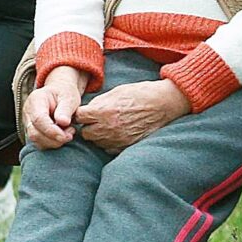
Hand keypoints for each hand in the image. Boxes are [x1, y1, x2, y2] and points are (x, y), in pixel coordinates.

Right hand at [23, 67, 84, 149]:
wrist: (59, 93)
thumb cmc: (64, 94)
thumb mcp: (69, 97)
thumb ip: (66, 109)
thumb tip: (63, 122)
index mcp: (36, 100)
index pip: (38, 119)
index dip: (52, 131)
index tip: (66, 136)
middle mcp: (28, 113)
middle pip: (34, 133)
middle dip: (54, 139)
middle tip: (70, 133)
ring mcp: (28, 123)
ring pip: (36, 140)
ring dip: (54, 142)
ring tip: (68, 133)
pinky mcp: (33, 131)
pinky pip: (39, 143)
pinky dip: (52, 143)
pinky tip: (61, 135)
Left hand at [73, 77, 190, 152]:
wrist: (163, 103)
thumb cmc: (139, 94)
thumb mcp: (115, 92)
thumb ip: (98, 103)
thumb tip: (85, 111)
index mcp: (103, 112)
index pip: (79, 117)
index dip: (81, 114)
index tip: (85, 113)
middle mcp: (108, 128)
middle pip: (86, 133)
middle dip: (88, 127)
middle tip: (96, 121)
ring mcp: (118, 139)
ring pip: (97, 142)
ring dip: (99, 136)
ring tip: (108, 126)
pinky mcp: (127, 146)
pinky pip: (110, 149)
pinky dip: (110, 143)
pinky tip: (117, 133)